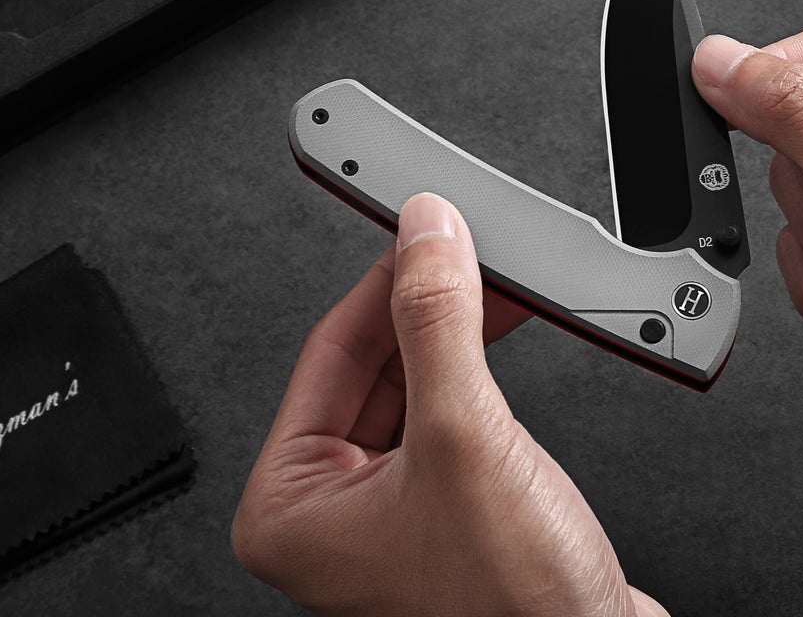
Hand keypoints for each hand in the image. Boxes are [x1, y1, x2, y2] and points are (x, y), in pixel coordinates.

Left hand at [232, 193, 667, 616]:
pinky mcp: (446, 512)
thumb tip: (425, 237)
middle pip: (373, 364)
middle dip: (430, 304)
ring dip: (462, 333)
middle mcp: (328, 514)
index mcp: (288, 507)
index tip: (426, 224)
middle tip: (474, 248)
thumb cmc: (513, 611)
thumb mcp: (466, 438)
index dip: (385, 279)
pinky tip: (512, 337)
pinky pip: (451, 417)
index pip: (329, 351)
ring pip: (417, 384)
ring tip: (504, 286)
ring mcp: (387, 515)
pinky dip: (484, 372)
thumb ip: (439, 322)